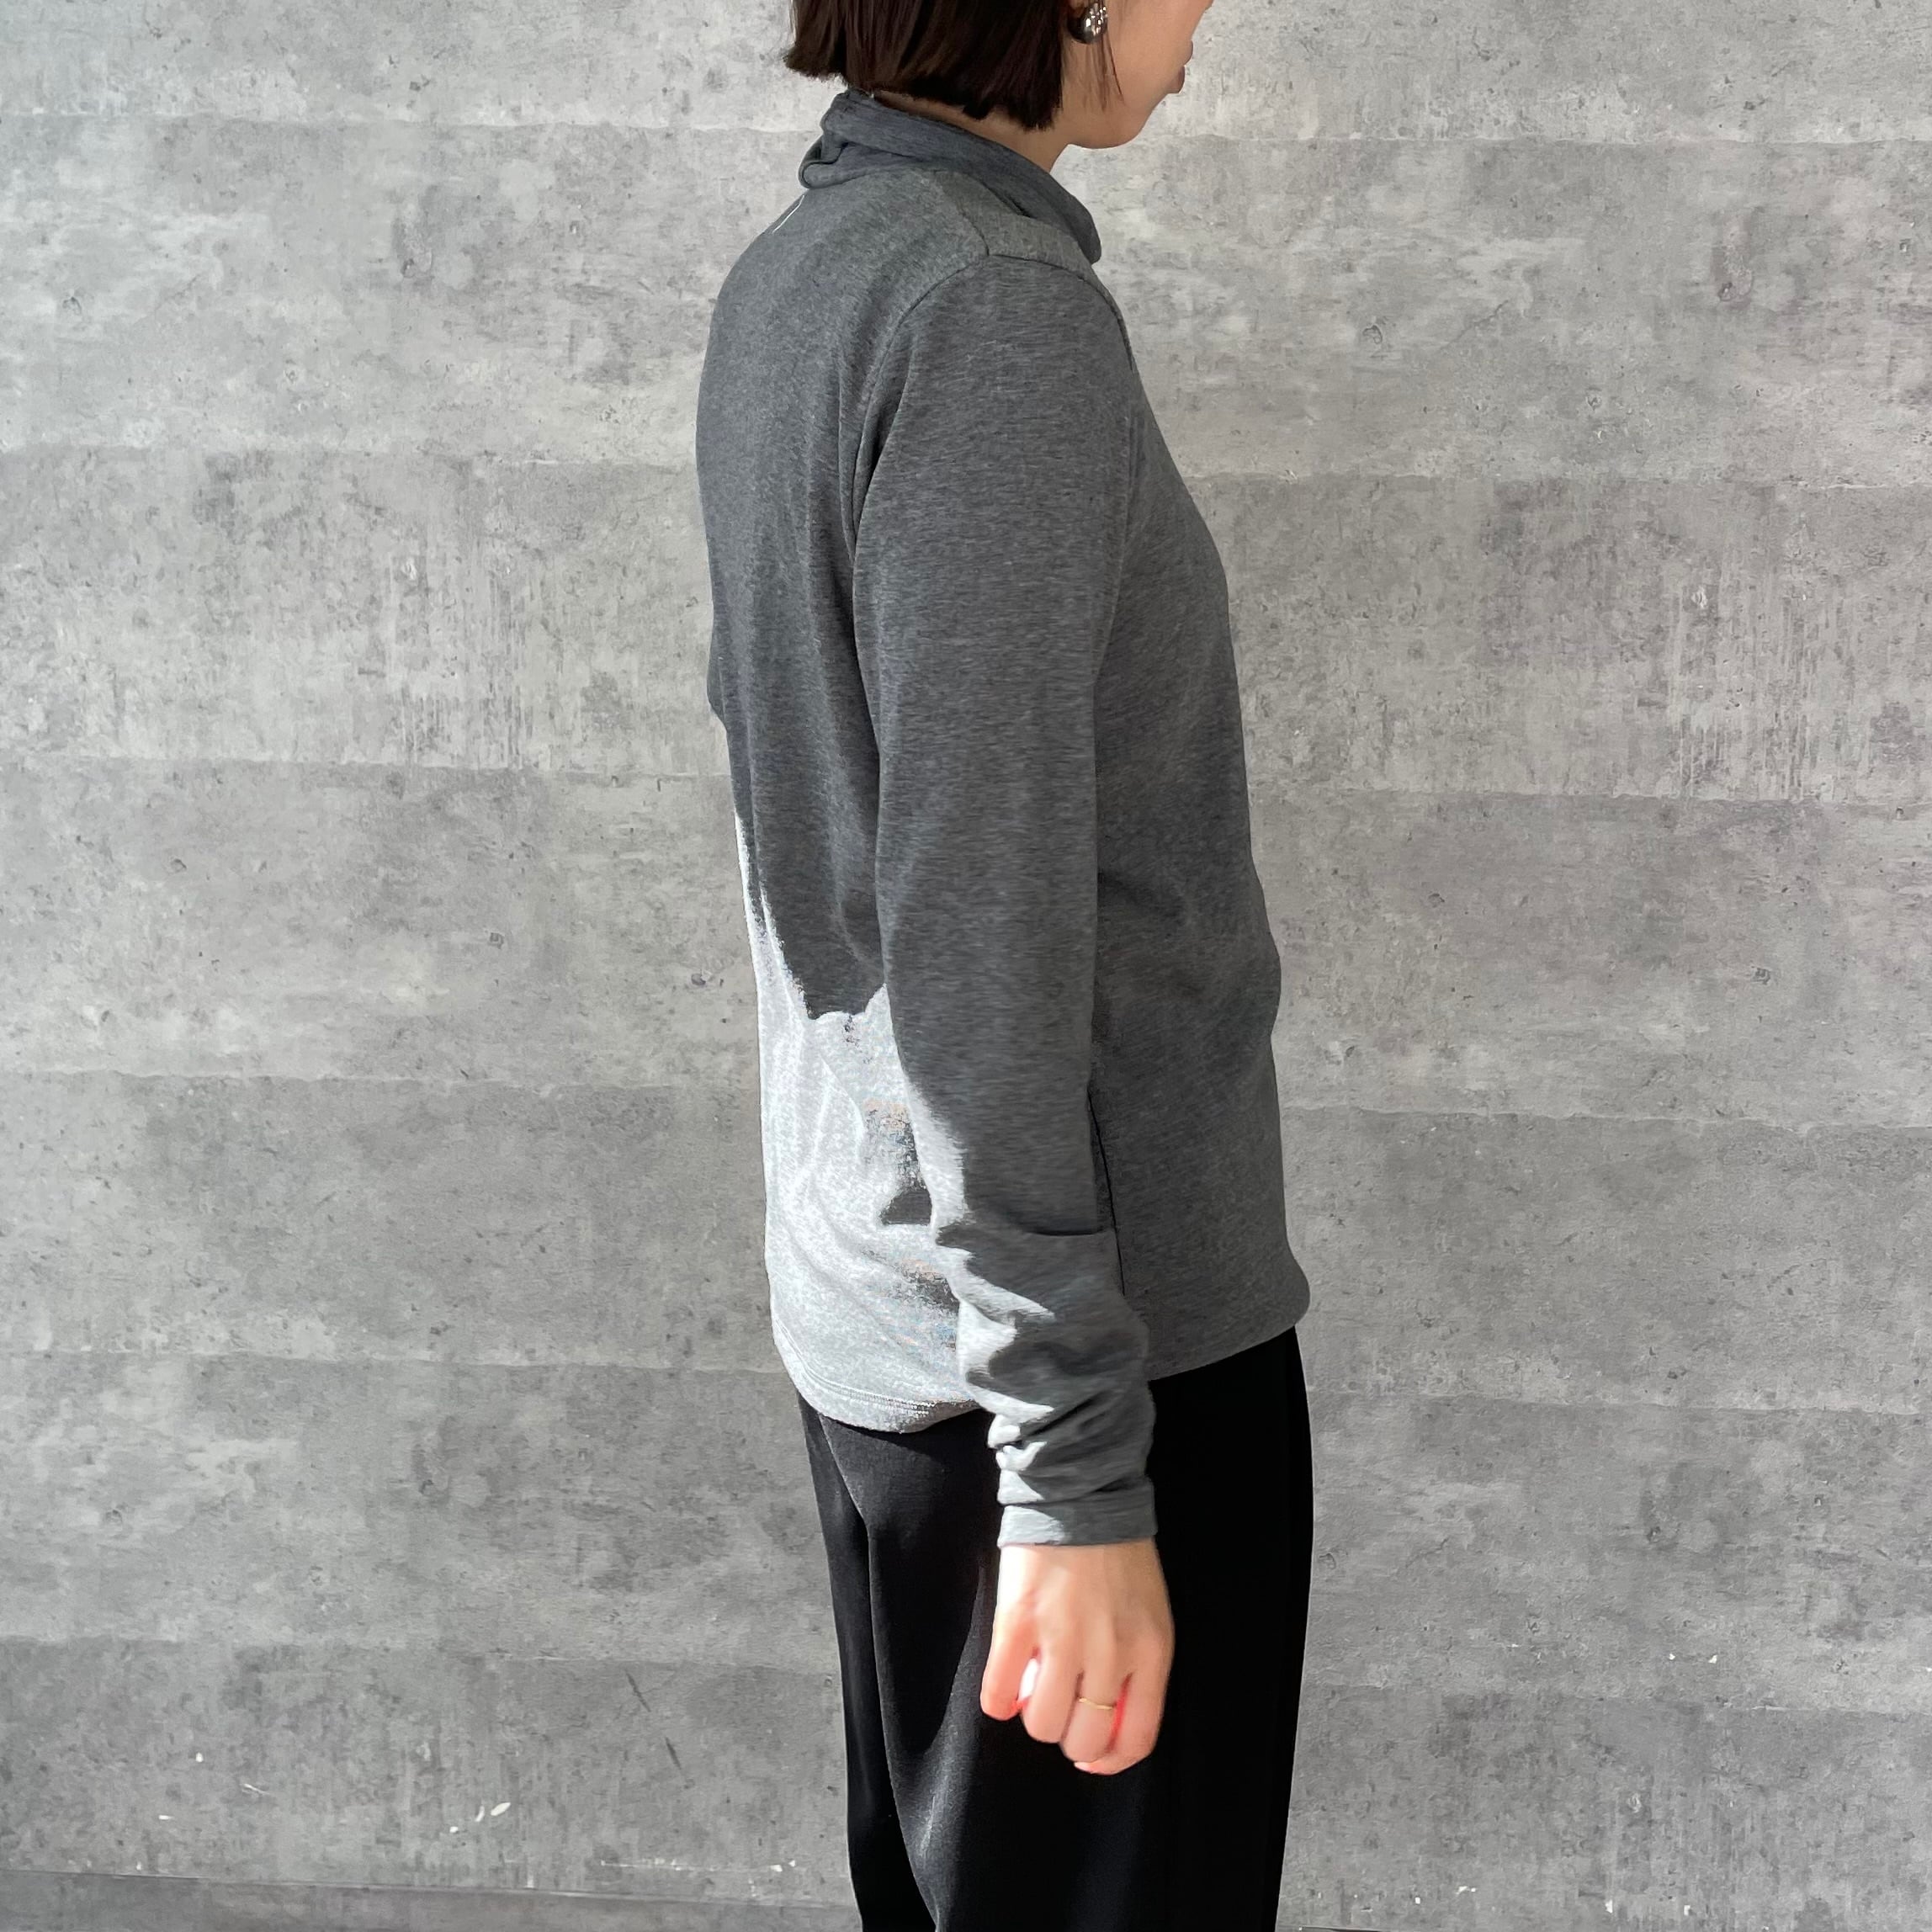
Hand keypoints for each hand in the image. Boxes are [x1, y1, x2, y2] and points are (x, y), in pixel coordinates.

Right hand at [978, 1536, 1173, 1774]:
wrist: (1080, 1492)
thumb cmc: (1117, 1550)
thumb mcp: (1150, 1610)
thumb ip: (1137, 1663)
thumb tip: (1105, 1719)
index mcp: (1151, 1650)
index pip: (1136, 1739)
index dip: (1108, 1759)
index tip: (1091, 1753)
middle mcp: (1111, 1653)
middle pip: (1084, 1739)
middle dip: (1068, 1736)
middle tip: (1059, 1708)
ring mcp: (1063, 1638)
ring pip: (1042, 1723)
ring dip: (1034, 1716)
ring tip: (1032, 1688)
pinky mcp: (1019, 1622)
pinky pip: (1000, 1691)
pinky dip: (998, 1700)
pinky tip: (1003, 1685)